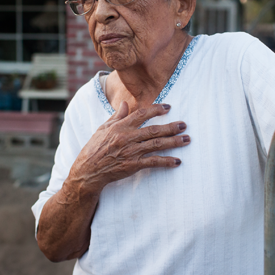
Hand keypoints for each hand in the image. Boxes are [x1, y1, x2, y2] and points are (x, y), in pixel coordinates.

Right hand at [68, 102, 189, 194]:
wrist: (88, 171)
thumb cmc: (94, 149)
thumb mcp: (103, 129)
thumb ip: (117, 116)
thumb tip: (124, 104)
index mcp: (120, 126)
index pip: (142, 114)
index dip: (156, 109)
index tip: (168, 107)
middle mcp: (127, 137)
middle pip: (154, 130)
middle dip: (171, 127)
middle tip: (184, 125)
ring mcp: (131, 151)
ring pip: (157, 145)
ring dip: (174, 142)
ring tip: (187, 139)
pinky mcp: (133, 165)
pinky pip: (153, 162)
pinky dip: (166, 161)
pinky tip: (177, 161)